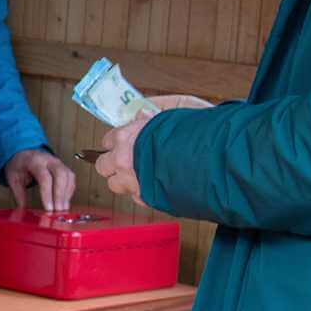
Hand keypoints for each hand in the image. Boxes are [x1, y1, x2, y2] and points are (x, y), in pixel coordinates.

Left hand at [4, 147, 76, 211]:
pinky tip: (65, 202)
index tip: (48, 208)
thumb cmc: (19, 165)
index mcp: (34, 161)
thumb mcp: (13, 178)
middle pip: (60, 175)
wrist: (24, 154)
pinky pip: (71, 179)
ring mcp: (58, 163)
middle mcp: (49, 160)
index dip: (48, 194)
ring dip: (66, 194)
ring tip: (62, 209)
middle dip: (60, 195)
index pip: (44, 178)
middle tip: (58, 210)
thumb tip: (23, 210)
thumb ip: (19, 194)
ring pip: (68, 177)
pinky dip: (69, 191)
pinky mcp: (64, 168)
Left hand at [94, 94, 211, 204]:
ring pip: (114, 185)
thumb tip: (144, 112)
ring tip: (137, 176)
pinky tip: (154, 185)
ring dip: (122, 181)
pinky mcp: (145, 198)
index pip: (108, 139)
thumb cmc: (193, 134)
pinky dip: (142, 192)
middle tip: (122, 162)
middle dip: (110, 164)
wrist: (207, 162)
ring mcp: (132, 181)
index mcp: (126, 137)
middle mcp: (123, 159)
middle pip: (102, 165)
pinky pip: (136, 197)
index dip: (116, 142)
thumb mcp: (172, 113)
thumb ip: (154, 114)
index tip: (120, 143)